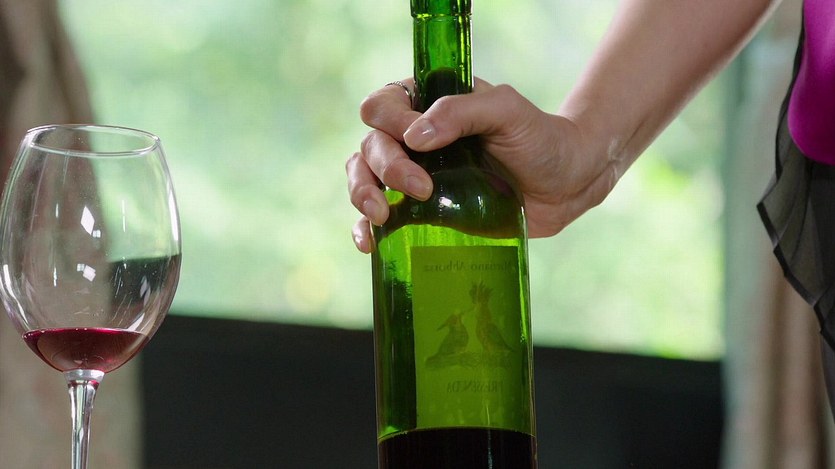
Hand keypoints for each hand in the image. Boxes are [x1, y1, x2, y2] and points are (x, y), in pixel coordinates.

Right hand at [346, 78, 618, 252]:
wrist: (566, 184)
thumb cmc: (540, 139)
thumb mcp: (509, 112)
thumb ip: (464, 111)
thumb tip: (414, 137)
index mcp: (426, 104)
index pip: (383, 106)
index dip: (391, 123)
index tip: (419, 143)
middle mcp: (411, 139)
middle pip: (370, 147)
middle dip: (387, 168)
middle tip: (422, 189)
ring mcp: (412, 177)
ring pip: (364, 179)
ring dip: (363, 195)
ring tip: (382, 217)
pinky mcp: (420, 213)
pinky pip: (378, 219)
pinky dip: (366, 231)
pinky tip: (369, 244)